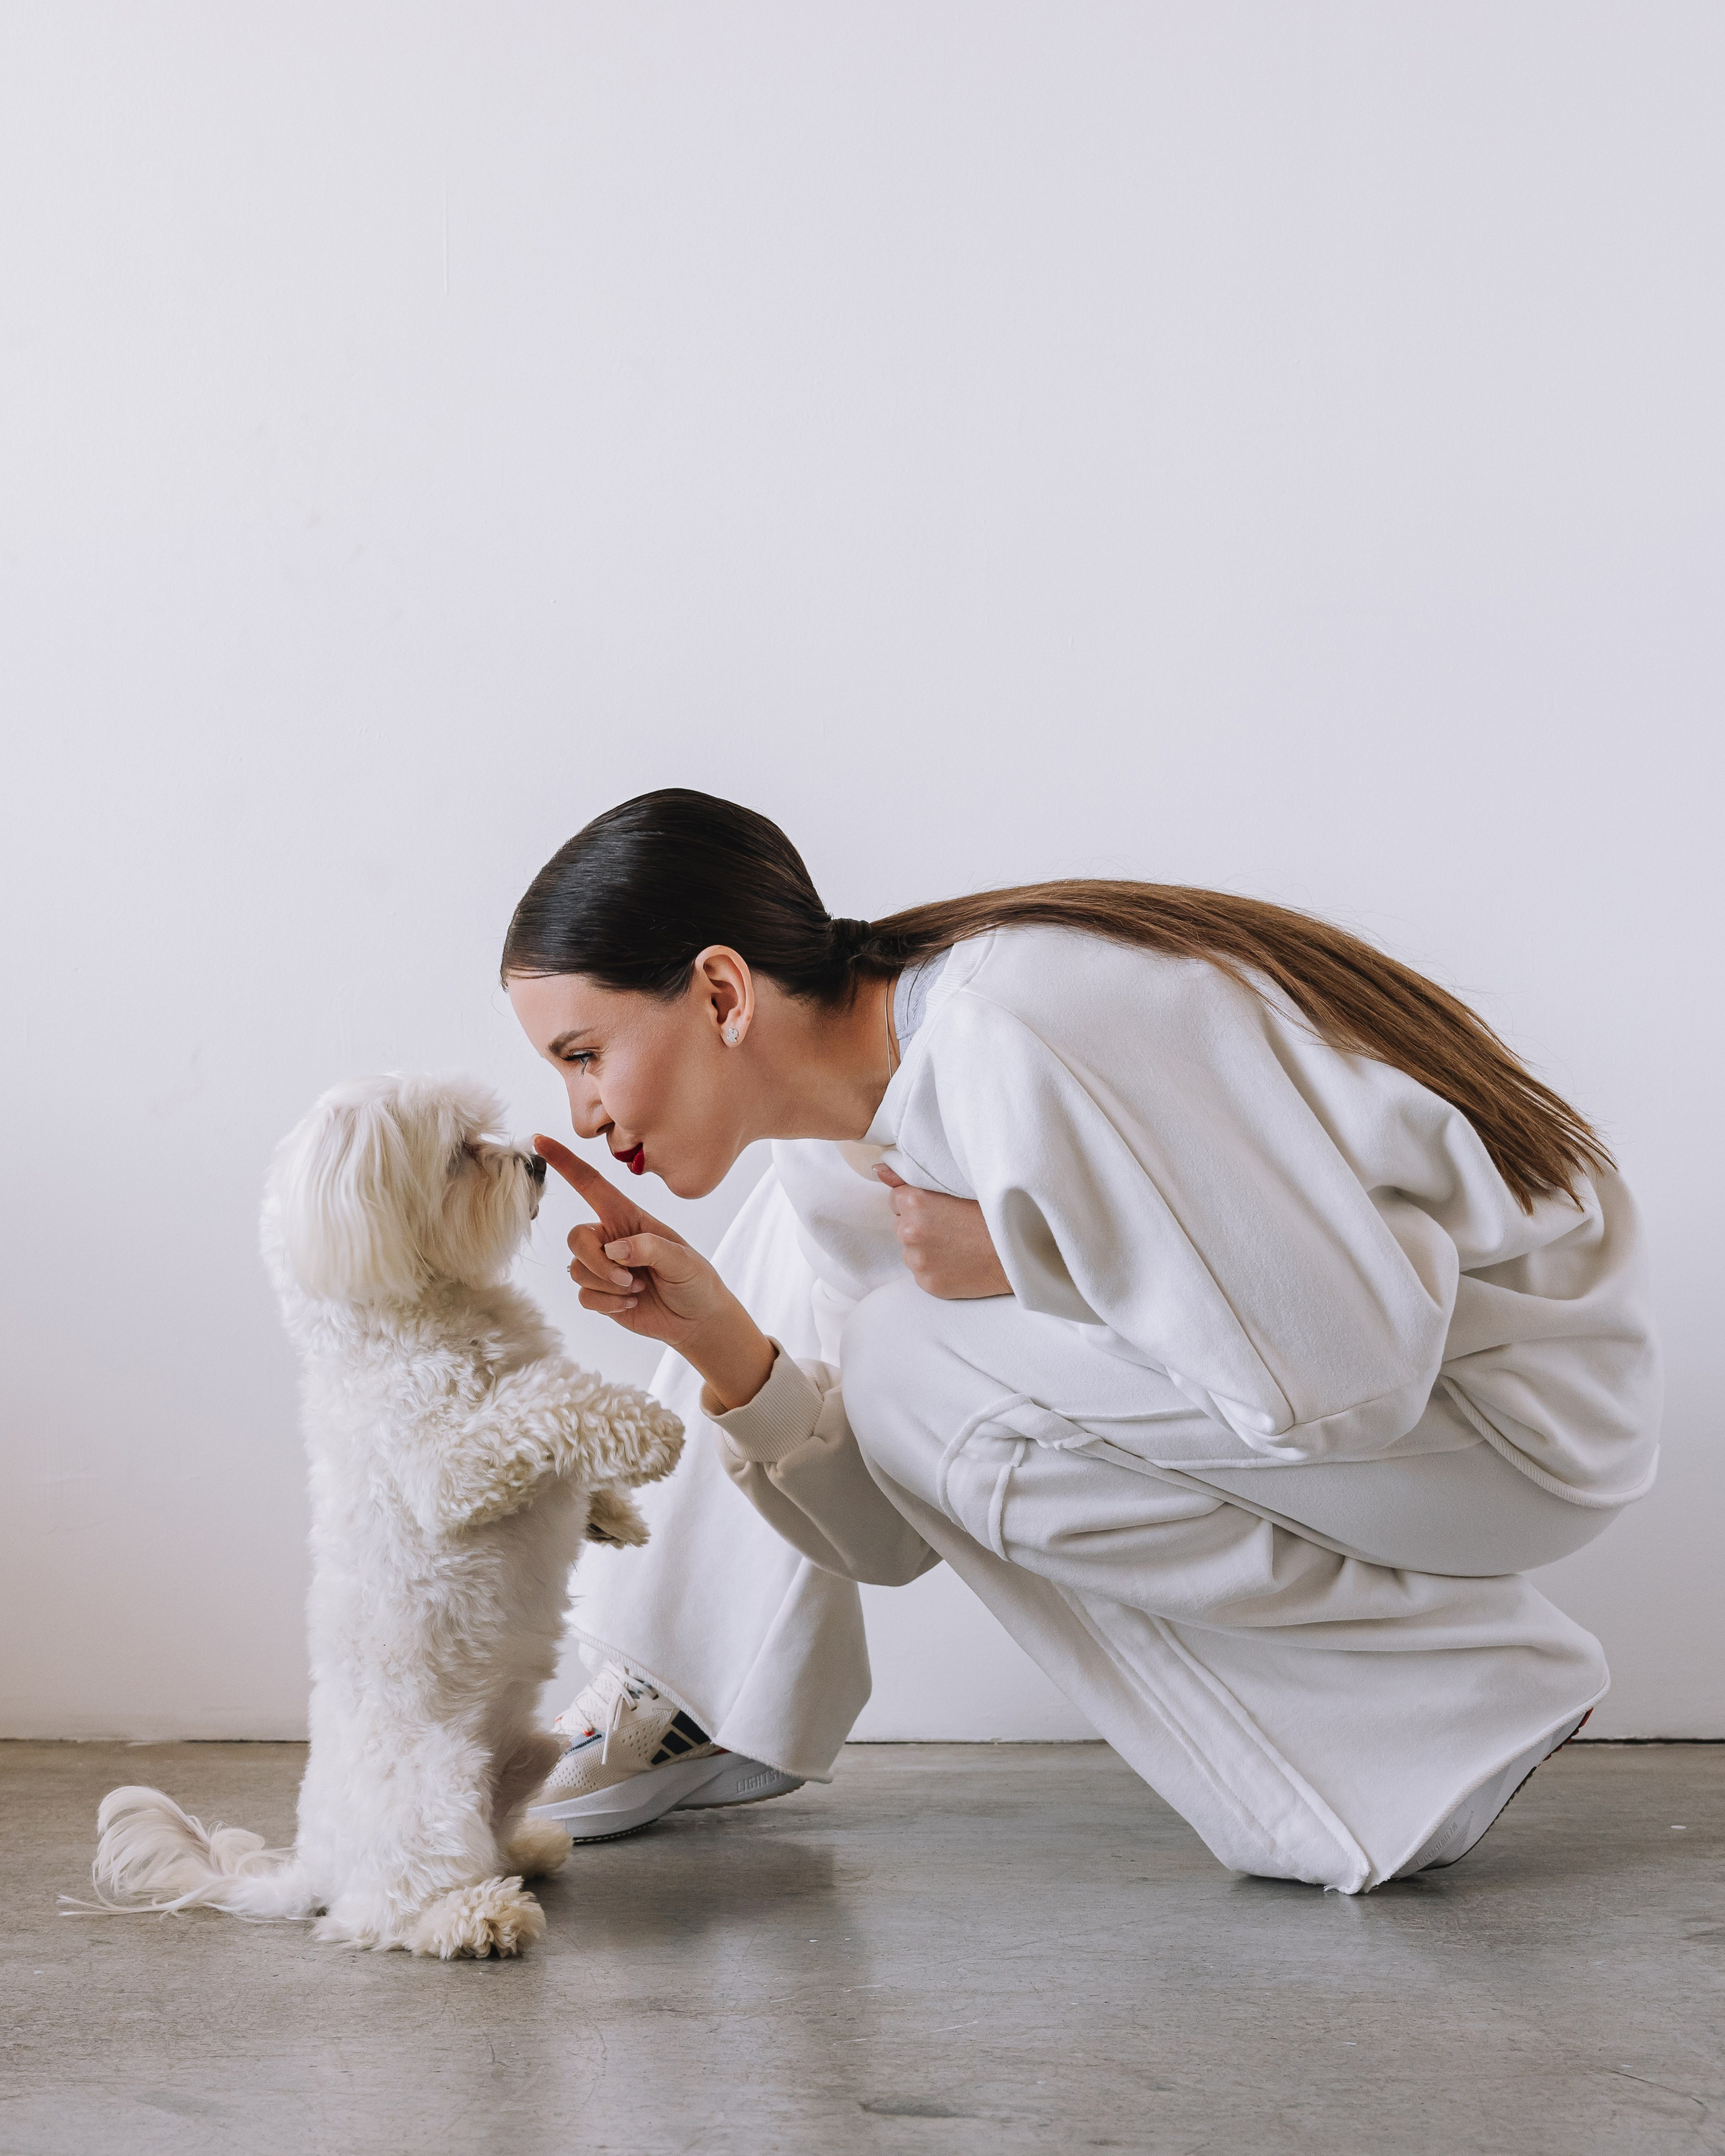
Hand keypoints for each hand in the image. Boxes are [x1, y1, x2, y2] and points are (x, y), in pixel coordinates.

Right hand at [534, 1136, 775, 1409]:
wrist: (695, 1319)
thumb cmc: (694, 1280)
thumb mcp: (682, 1260)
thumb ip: (650, 1248)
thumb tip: (614, 1249)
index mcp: (629, 1217)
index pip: (591, 1185)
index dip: (565, 1162)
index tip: (539, 1139)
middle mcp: (611, 1237)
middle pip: (576, 1237)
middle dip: (596, 1261)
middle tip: (629, 1278)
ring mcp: (603, 1266)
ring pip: (577, 1269)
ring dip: (607, 1284)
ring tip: (638, 1289)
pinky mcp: (599, 1293)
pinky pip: (583, 1295)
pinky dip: (607, 1303)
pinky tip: (631, 1303)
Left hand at [876, 1166, 1012, 1299]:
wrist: (1018, 1253)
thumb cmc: (994, 1214)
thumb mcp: (956, 1187)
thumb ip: (911, 1180)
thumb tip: (877, 1169)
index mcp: (915, 1201)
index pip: (895, 1199)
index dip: (916, 1203)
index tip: (937, 1208)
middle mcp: (909, 1231)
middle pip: (901, 1225)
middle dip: (918, 1225)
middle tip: (950, 1227)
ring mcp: (917, 1260)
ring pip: (910, 1250)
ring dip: (925, 1248)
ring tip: (957, 1245)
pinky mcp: (926, 1283)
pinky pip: (922, 1272)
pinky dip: (935, 1268)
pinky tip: (958, 1262)